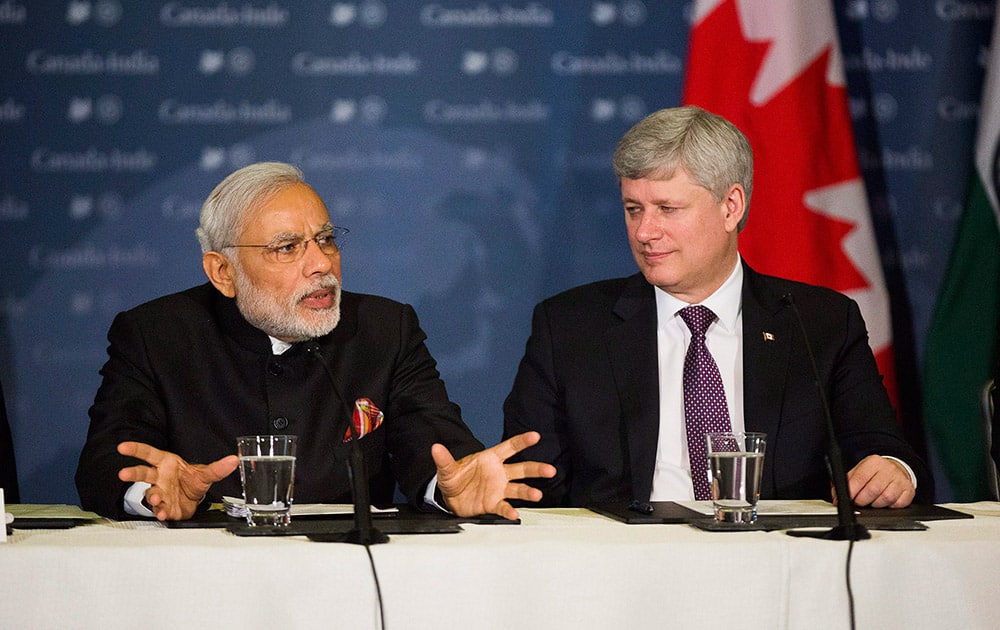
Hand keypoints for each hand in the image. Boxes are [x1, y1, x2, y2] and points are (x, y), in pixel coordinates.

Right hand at [117, 442, 238, 520]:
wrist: (194, 499)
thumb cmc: (191, 481)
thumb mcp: (206, 473)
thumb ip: (219, 468)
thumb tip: (234, 459)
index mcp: (165, 464)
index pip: (148, 454)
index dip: (135, 449)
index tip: (122, 447)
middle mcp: (159, 478)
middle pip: (142, 473)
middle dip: (132, 473)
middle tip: (123, 473)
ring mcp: (159, 493)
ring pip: (150, 493)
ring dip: (151, 496)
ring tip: (155, 498)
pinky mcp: (163, 507)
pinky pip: (159, 509)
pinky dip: (160, 511)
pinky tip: (163, 512)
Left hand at [431, 431, 555, 519]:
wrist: (450, 497)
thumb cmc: (454, 478)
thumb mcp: (447, 469)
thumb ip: (444, 459)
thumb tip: (435, 448)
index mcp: (490, 458)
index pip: (509, 447)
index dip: (522, 441)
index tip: (535, 436)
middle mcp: (499, 473)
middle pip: (522, 469)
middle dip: (536, 469)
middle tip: (550, 470)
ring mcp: (499, 488)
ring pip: (518, 489)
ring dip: (528, 492)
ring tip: (538, 495)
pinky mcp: (493, 503)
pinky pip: (503, 506)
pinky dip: (509, 510)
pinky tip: (514, 514)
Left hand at [841, 454, 914, 507]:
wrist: (896, 469)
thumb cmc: (874, 473)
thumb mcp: (858, 471)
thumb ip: (846, 482)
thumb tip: (836, 496)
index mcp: (873, 462)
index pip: (860, 478)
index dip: (852, 491)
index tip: (848, 498)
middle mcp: (888, 469)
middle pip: (873, 490)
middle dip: (862, 500)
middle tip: (858, 502)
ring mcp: (900, 480)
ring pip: (885, 498)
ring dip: (875, 504)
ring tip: (872, 501)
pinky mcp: (909, 491)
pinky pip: (897, 504)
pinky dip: (889, 507)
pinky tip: (885, 502)